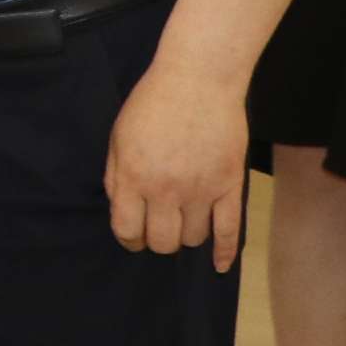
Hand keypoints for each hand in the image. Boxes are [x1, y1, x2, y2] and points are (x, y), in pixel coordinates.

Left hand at [105, 59, 248, 267]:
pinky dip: (224, 253)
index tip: (133, 236)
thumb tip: (119, 207)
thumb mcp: (118, 137)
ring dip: (185, 236)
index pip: (127, 229)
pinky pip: (229, 230)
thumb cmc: (153, 104)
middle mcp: (165, 190)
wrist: (198, 79)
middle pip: (161, 241)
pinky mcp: (229, 185)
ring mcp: (200, 190)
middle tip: (158, 229)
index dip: (128, 239)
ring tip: (183, 222)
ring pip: (193, 238)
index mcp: (132, 178)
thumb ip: (115, 176)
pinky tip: (219, 266)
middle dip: (156, 241)